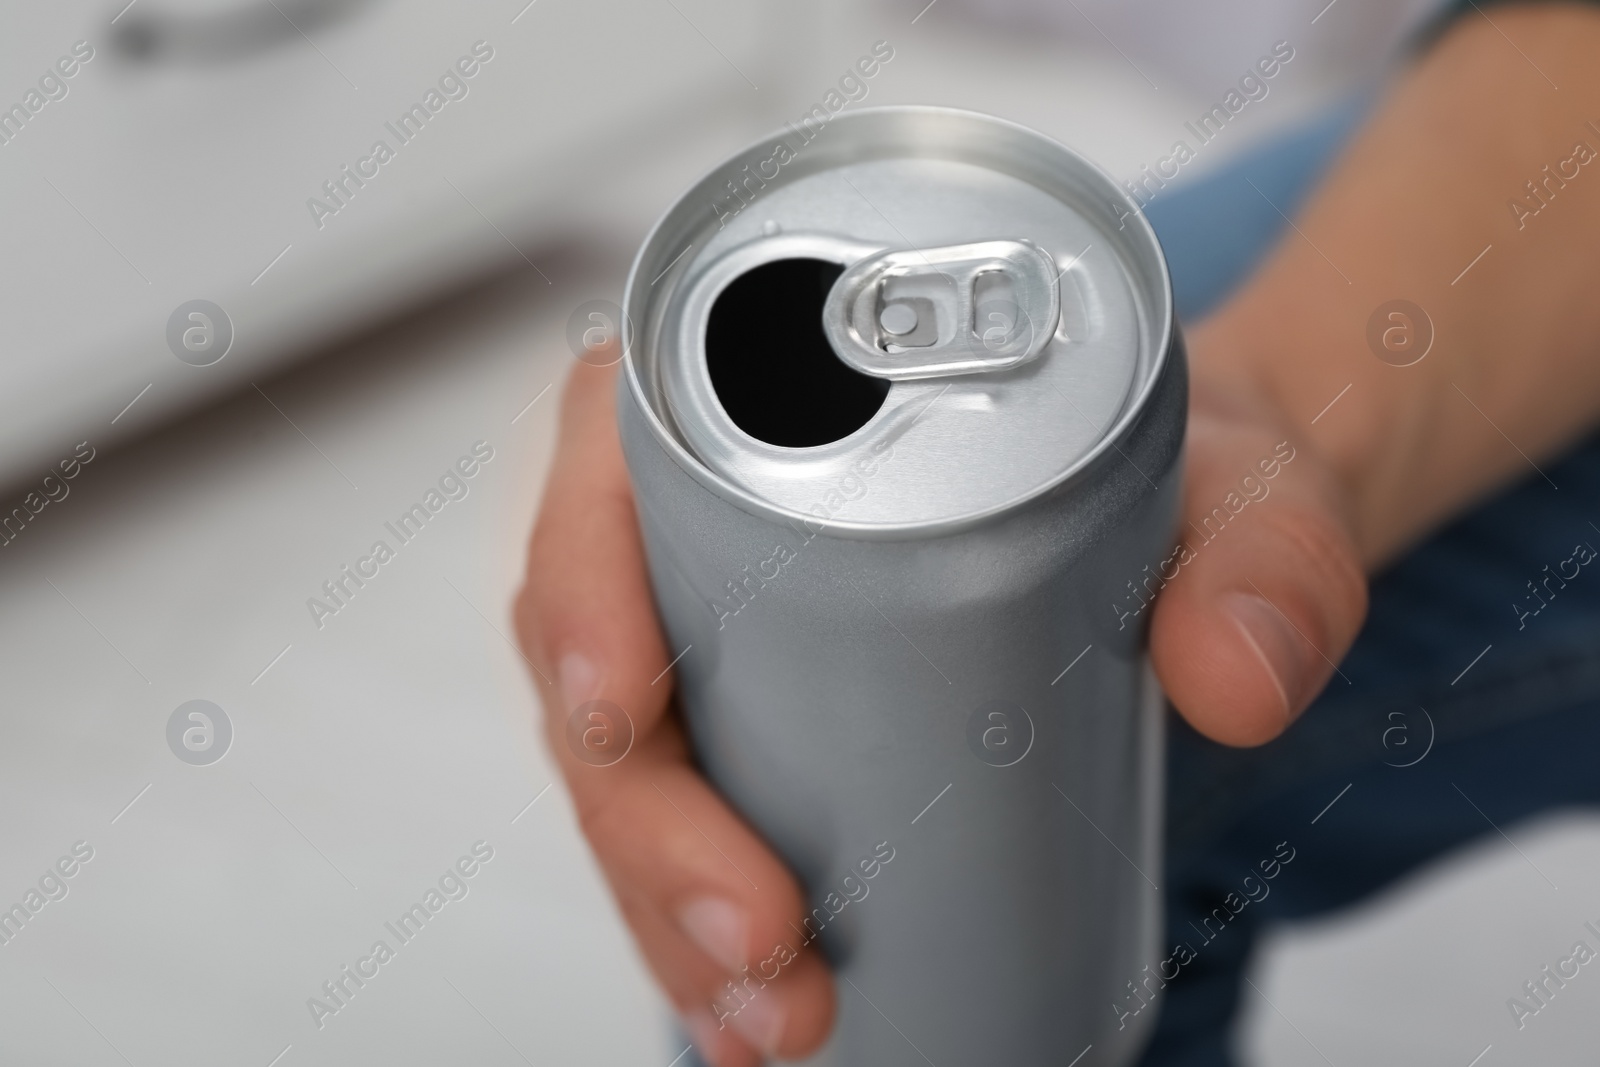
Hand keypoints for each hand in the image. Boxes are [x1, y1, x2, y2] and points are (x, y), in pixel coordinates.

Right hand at [514, 337, 1367, 1064]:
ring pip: (629, 761)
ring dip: (664, 902)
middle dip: (648, 822)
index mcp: (784, 385)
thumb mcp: (1250, 484)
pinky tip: (751, 1009)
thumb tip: (1235, 676)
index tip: (626, 717)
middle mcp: (725, 503)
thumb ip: (1273, 550)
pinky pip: (686, 811)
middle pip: (600, 651)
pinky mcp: (763, 709)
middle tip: (760, 942)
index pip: (616, 458)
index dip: (582, 587)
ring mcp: (731, 619)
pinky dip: (696, 918)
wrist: (1204, 527)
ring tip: (770, 1015)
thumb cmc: (1181, 467)